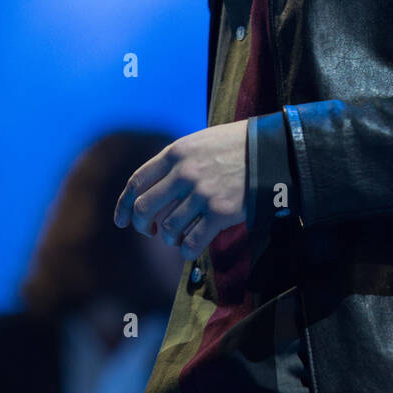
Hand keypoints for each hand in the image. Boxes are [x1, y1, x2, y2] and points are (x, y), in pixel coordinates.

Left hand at [113, 120, 248, 258]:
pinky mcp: (220, 213)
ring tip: (178, 236)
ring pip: (168, 229)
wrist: (271, 151)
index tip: (122, 220)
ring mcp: (202, 194)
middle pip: (145, 208)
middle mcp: (184, 174)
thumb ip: (175, 162)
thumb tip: (154, 189)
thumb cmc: (235, 146)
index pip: (137, 182)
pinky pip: (192, 242)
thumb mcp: (199, 142)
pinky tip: (190, 247)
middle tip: (150, 231)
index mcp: (176, 153)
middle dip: (142, 226)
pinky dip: (187, 250)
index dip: (124, 205)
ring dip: (170, 238)